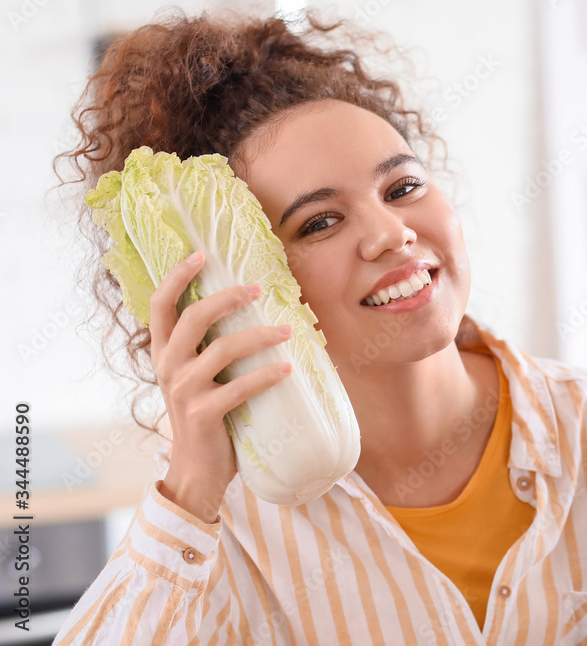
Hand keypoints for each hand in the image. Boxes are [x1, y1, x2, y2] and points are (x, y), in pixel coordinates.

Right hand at [150, 250, 292, 522]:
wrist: (197, 471)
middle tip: (256, 287)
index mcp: (164, 353)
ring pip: (221, 349)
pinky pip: (239, 388)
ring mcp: (183, 391)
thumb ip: (211, 348)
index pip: (159, 305)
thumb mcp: (200, 377)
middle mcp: (168, 367)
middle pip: (193, 318)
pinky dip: (266, 376)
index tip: (201, 253)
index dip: (177, 277)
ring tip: (287, 330)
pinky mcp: (203, 414)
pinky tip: (288, 369)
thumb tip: (254, 310)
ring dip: (259, 336)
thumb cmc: (208, 417)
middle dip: (226, 297)